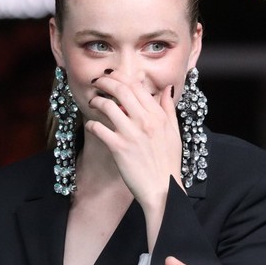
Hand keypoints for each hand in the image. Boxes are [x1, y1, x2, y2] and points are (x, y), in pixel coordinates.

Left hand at [85, 71, 182, 210]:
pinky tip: (91, 126)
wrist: (163, 188)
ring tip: (93, 102)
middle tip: (97, 82)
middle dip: (105, 82)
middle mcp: (144, 121)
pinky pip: (99, 128)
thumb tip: (167, 89)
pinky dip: (92, 124)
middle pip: (121, 90)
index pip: (137, 87)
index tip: (112, 76)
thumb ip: (168, 109)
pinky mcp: (118, 148)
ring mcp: (130, 134)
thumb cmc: (169, 162)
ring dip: (96, 101)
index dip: (121, 77)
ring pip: (107, 106)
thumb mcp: (174, 132)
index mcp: (158, 116)